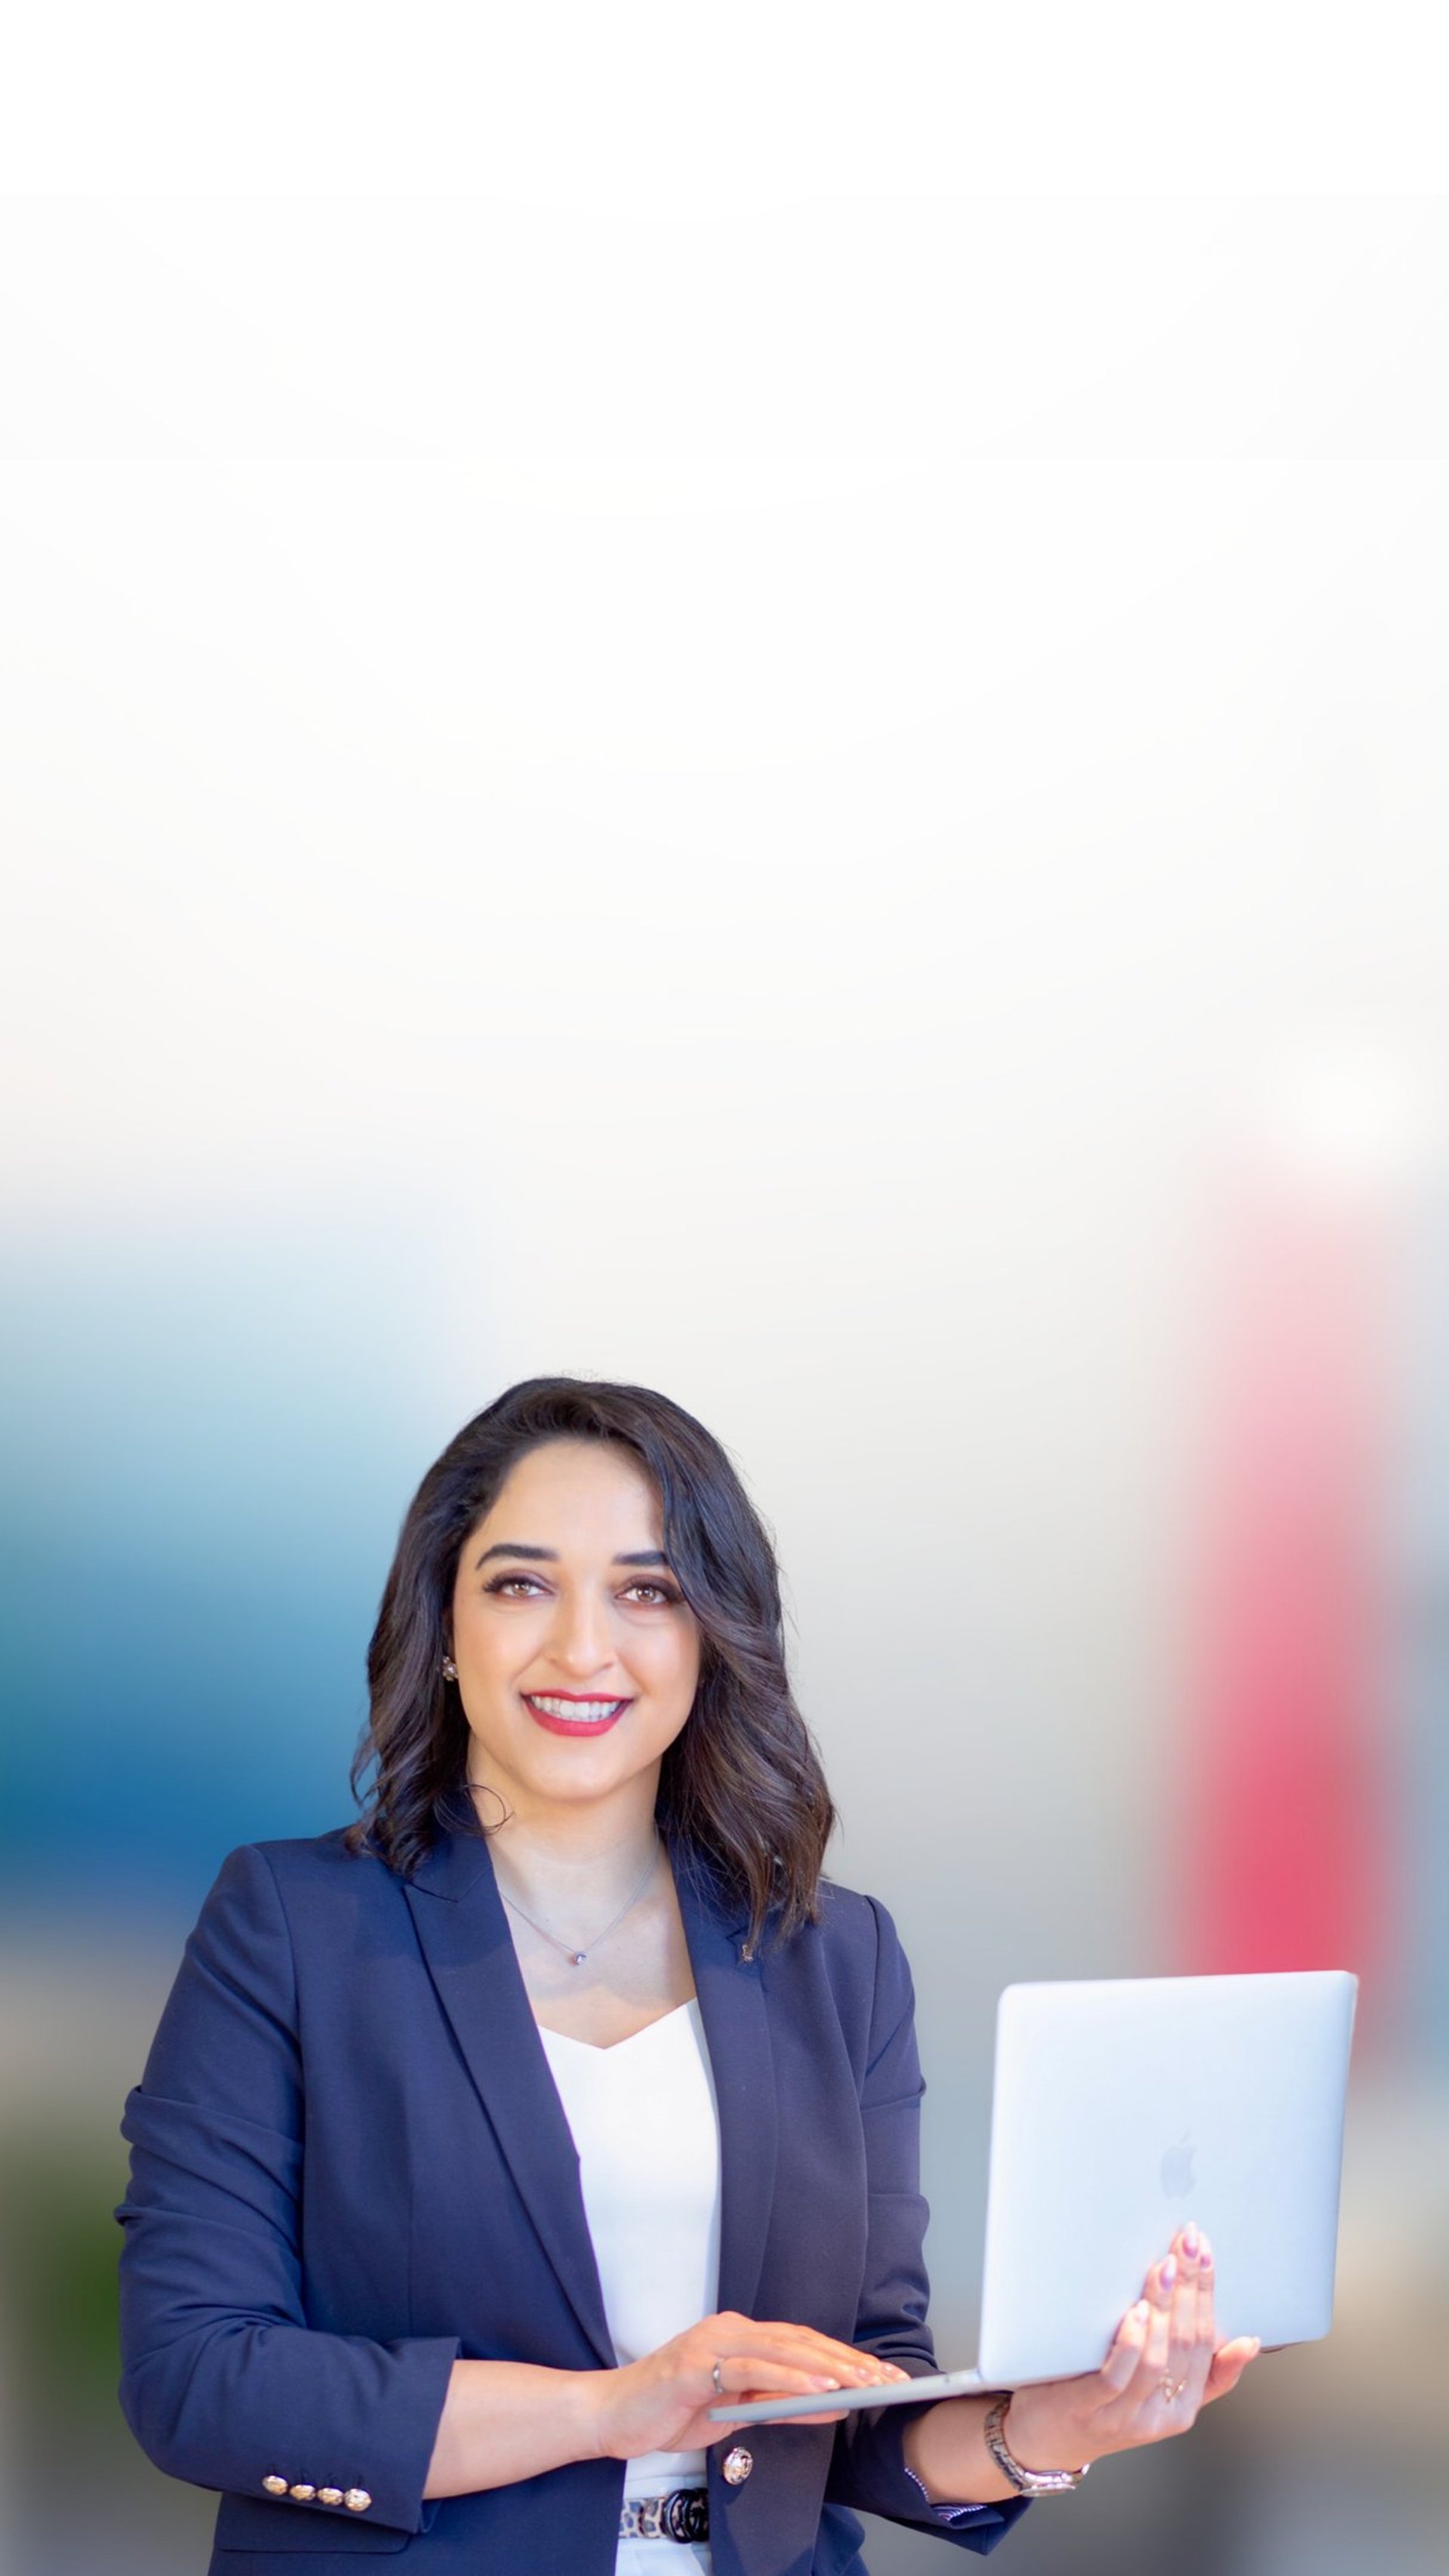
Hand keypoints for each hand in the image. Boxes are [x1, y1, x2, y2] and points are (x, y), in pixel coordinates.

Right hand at [584, 2309, 912, 2458]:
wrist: (611, 2415)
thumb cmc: (669, 2412)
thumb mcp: (734, 2411)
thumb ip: (779, 2404)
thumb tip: (832, 2404)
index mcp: (739, 2335)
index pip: (802, 2342)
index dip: (843, 2357)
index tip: (880, 2375)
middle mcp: (730, 2329)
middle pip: (801, 2342)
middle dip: (848, 2361)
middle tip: (886, 2379)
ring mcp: (714, 2342)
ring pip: (784, 2350)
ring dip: (829, 2368)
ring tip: (864, 2384)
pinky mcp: (698, 2364)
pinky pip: (755, 2370)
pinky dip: (792, 2379)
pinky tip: (821, 2390)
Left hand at [1001, 2225, 1261, 2474]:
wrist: (1048, 2439)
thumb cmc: (1104, 2404)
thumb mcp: (1160, 2395)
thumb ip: (1205, 2373)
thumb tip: (1249, 2343)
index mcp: (1182, 2408)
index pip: (1205, 2343)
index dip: (1206, 2293)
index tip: (1203, 2250)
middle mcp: (1159, 2416)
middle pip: (1184, 2344)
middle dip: (1190, 2287)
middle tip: (1188, 2242)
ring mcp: (1124, 2415)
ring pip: (1156, 2359)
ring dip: (1163, 2307)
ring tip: (1165, 2268)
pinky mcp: (1090, 2410)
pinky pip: (1118, 2376)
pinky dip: (1131, 2341)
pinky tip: (1136, 2310)